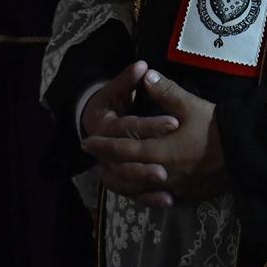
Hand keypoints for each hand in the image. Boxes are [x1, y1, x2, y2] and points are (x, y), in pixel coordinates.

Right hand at [78, 60, 179, 204]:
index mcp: (105, 126)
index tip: (175, 122)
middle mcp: (103, 152)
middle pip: (126, 159)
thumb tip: (143, 65)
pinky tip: (168, 201)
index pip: (129, 127)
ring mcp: (112, 169)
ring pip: (126, 181)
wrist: (92, 132)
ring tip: (166, 181)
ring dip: (144, 182)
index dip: (151, 125)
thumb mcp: (118, 90)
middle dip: (147, 161)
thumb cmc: (109, 105)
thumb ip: (128, 80)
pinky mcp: (123, 182)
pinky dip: (149, 199)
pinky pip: (133, 195)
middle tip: (169, 164)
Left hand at [81, 66, 225, 205]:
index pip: (122, 149)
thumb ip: (165, 92)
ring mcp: (173, 189)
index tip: (86, 141)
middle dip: (106, 167)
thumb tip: (145, 75)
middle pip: (124, 175)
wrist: (246, 153)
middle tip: (94, 161)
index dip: (102, 145)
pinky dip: (142, 194)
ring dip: (120, 183)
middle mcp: (161, 175)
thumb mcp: (190, 105)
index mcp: (158, 151)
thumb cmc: (216, 128)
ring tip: (112, 176)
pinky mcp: (186, 197)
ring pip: (137, 191)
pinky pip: (156, 199)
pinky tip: (141, 189)